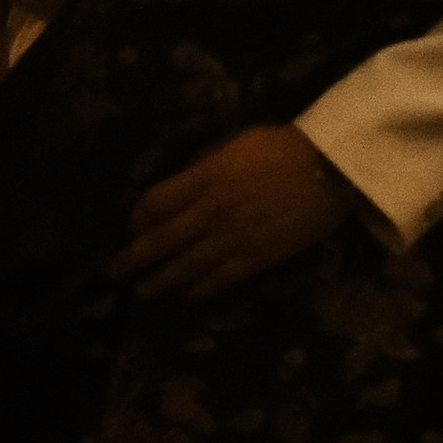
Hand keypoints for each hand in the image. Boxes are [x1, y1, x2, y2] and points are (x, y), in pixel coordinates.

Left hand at [114, 126, 352, 298]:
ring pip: (184, 267)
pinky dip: (197, 290)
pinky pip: (218, 280)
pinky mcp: (255, 258)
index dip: (137, 219)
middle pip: (160, 240)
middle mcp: (209, 212)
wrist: (329, 169)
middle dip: (133, 259)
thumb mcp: (234, 145)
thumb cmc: (282, 148)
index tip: (131, 228)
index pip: (155, 204)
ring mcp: (231, 239)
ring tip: (142, 293)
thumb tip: (184, 185)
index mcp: (202, 179)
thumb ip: (204, 168)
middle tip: (113, 273)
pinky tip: (184, 297)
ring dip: (159, 281)